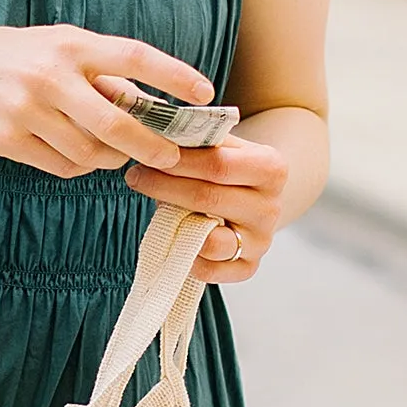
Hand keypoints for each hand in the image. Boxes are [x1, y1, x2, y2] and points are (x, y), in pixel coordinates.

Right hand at [0, 24, 213, 179]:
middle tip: (172, 156)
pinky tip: (78, 155)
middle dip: (151, 145)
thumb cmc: (20, 57)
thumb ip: (105, 71)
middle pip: (116, 123)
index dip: (173, 75)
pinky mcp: (9, 140)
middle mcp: (50, 76)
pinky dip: (79, 166)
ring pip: (90, 152)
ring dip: (111, 159)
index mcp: (71, 45)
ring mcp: (27, 110)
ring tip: (116, 153)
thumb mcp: (62, 47)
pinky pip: (61, 166)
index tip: (205, 93)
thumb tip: (155, 106)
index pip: (134, 56)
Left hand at [124, 134, 287, 282]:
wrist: (256, 198)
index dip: (177, 161)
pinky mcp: (248, 268)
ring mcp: (261, 242)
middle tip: (135, 176)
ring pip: (211, 241)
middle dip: (164, 186)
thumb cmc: (230, 168)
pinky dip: (186, 255)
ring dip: (173, 222)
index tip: (147, 153)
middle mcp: (270, 208)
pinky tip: (174, 234)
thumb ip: (198, 141)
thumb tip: (153, 136)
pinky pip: (209, 270)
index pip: (217, 165)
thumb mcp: (224, 146)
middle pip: (208, 199)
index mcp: (272, 169)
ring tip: (154, 205)